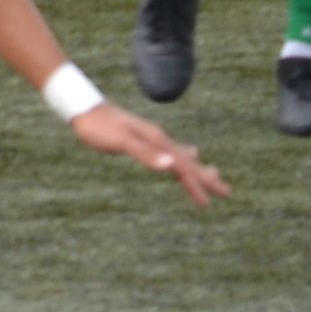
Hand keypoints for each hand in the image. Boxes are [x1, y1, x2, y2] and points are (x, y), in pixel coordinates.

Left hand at [78, 107, 227, 204]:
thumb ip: (144, 153)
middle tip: (227, 192)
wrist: (83, 107)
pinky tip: (180, 157)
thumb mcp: (120, 141)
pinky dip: (180, 158)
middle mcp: (159, 139)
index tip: (207, 204)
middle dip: (206, 178)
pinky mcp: (142, 139)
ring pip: (181, 156)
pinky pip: (169, 151)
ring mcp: (151, 138)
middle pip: (188, 162)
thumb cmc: (98, 126)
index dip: (195, 185)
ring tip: (212, 174)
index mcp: (157, 142)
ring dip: (196, 168)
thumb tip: (170, 165)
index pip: (183, 167)